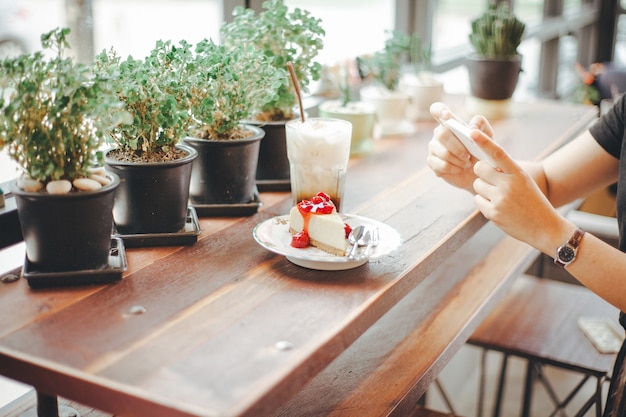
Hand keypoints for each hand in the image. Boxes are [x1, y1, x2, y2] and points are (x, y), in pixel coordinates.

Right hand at [427, 102, 493, 191]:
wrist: (479, 172)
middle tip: (468, 156)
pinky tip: (459, 169)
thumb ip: (481, 126)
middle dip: (458, 147)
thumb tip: (471, 128)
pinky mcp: (432, 163)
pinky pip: (442, 165)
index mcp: (450, 123)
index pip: (437, 110)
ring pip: (443, 152)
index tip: (447, 116)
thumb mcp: (487, 136)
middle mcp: (439, 134)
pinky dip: (455, 169)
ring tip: (466, 163)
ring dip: (459, 160)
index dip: (439, 110)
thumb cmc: (481, 150)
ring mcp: (433, 148)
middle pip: (441, 134)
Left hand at [470, 132, 569, 249]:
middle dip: (482, 173)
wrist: (545, 227)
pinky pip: (477, 200)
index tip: (472, 131)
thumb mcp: (524, 181)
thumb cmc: (533, 201)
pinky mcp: (493, 213)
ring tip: (499, 197)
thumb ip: (506, 172)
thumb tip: (484, 164)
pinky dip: (484, 203)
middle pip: (479, 168)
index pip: (498, 153)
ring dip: (483, 189)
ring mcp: (500, 199)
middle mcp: (509, 184)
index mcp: (518, 173)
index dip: (484, 141)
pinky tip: (498, 208)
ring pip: (477, 185)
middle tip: (492, 180)